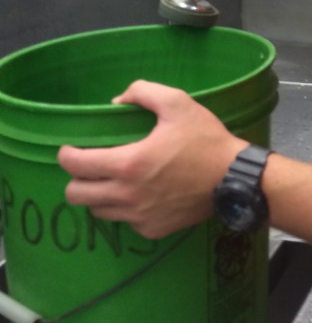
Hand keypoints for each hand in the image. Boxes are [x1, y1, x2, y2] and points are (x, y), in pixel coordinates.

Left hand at [57, 81, 247, 239]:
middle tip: (92, 166)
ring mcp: (139, 217)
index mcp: (129, 163)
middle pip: (76, 195)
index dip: (66, 155)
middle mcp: (128, 195)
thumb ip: (143, 93)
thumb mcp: (178, 103)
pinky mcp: (152, 230)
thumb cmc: (205, 139)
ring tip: (115, 180)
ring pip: (98, 211)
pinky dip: (125, 209)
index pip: (76, 165)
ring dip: (99, 195)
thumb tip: (117, 101)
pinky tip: (141, 195)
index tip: (70, 149)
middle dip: (77, 178)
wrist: (234, 178)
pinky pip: (125, 222)